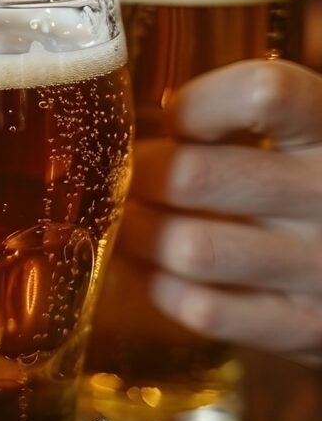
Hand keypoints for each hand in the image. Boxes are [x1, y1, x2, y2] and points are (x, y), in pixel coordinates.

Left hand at [117, 59, 321, 360]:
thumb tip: (138, 116)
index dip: (196, 104)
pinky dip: (157, 283)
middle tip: (118, 176)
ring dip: (137, 233)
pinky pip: (204, 308)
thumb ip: (245, 112)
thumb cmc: (311, 182)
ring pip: (191, 248)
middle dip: (139, 175)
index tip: (174, 119)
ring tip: (122, 219)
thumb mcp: (305, 133)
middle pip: (197, 176)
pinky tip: (144, 265)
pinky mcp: (307, 327)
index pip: (261, 93)